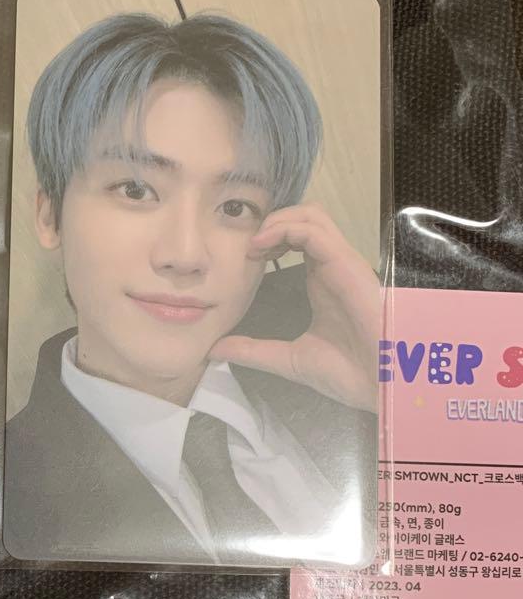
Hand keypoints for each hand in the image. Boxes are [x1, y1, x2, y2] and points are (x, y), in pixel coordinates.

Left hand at [209, 204, 380, 411]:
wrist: (382, 383)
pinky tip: (263, 246)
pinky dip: (285, 229)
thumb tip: (216, 349)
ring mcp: (340, 262)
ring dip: (276, 220)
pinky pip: (315, 231)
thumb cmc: (349, 370)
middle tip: (246, 247)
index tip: (243, 258)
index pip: (297, 239)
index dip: (268, 239)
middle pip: (304, 218)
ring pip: (311, 215)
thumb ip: (253, 351)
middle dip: (271, 222)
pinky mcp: (346, 264)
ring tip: (253, 243)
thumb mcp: (287, 359)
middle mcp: (331, 266)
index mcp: (321, 281)